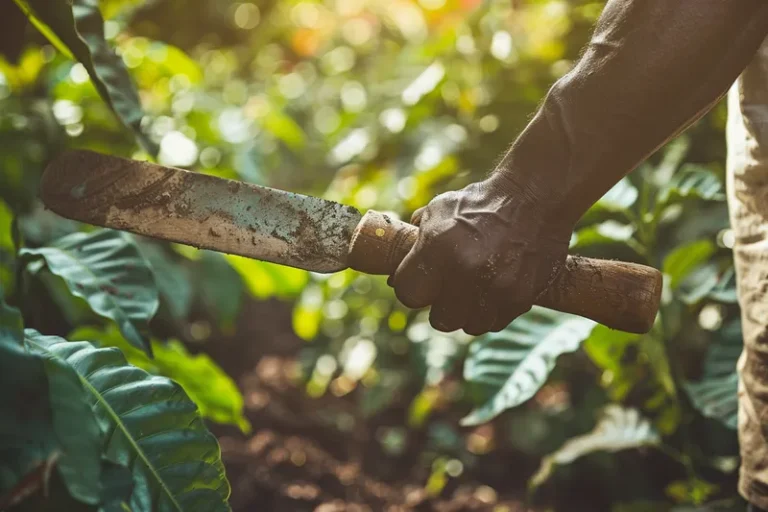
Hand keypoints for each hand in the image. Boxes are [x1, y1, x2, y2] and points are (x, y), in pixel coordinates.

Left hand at [389, 174, 571, 335]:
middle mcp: (466, 270)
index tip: (420, 281)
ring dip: (468, 312)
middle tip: (449, 288)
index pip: (408, 294)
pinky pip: (496, 322)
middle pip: (440, 320)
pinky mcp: (521, 297)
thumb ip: (415, 242)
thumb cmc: (480, 203)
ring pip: (469, 325)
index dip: (412, 288)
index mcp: (439, 246)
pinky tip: (494, 289)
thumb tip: (392, 276)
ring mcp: (497, 287)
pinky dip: (492, 311)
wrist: (535, 197)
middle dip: (441, 306)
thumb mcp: (439, 210)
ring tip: (473, 289)